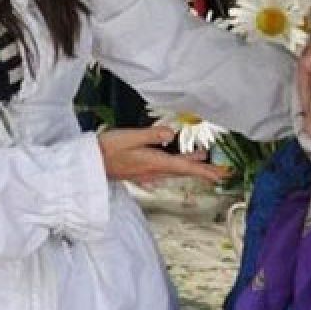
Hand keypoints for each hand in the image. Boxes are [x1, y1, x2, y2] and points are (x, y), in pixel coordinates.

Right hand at [97, 126, 228, 184]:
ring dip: (189, 167)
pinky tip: (172, 169)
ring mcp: (146, 173)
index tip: (220, 175)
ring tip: (203, 160)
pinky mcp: (139, 172)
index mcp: (154, 161)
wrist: (89, 164)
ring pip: (173, 170)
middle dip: (203, 171)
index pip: (184, 167)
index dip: (204, 171)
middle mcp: (153, 170)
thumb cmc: (107, 149)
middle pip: (183, 171)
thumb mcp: (129, 136)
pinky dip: (172, 169)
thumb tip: (170, 133)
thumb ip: (151, 135)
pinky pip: (161, 172)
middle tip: (221, 172)